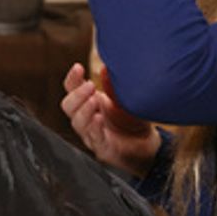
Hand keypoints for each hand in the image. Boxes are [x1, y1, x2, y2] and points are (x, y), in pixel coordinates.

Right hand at [60, 62, 160, 178]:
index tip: (78, 67)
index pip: (72, 89)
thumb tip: (106, 67)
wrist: (147, 145)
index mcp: (88, 102)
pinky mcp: (101, 148)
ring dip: (84, 110)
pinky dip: (94, 127)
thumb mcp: (124, 99)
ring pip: (77, 122)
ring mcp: (91, 134)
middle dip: (77, 94)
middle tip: (89, 86)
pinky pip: (93, 137)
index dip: (72, 78)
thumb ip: (113, 86)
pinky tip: (99, 119)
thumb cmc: (131, 121)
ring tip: (94, 101)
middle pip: (68, 106)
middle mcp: (86, 118)